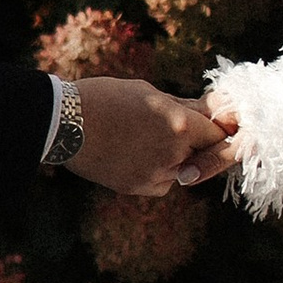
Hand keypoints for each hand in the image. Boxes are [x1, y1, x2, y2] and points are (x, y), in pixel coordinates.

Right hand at [67, 80, 239, 196]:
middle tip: (182, 130)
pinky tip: (132, 151)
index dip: (218, 128)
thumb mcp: (150, 93)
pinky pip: (163, 181)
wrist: (63, 123)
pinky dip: (157, 170)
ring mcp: (155, 175)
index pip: (219, 134)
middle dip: (199, 143)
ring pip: (184, 170)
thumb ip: (185, 108)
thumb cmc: (106, 98)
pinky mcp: (138, 188)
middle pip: (205, 155)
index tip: (215, 124)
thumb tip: (213, 111)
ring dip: (177, 157)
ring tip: (145, 136)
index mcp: (180, 125)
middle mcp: (173, 154)